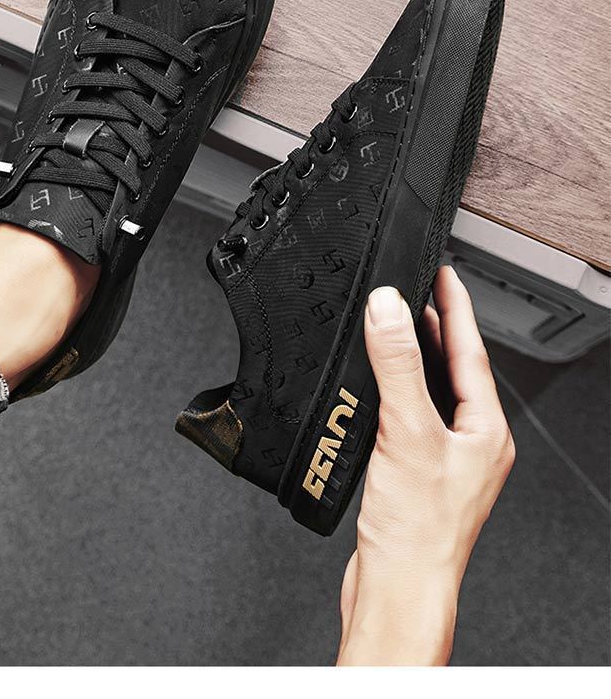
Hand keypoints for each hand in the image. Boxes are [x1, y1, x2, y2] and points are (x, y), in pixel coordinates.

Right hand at [336, 265, 514, 665]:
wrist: (398, 591)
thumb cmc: (418, 533)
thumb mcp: (408, 432)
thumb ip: (397, 365)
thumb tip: (388, 308)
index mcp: (486, 431)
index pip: (471, 351)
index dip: (455, 306)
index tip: (443, 271)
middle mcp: (472, 444)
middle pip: (453, 369)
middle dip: (435, 327)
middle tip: (418, 288)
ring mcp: (446, 461)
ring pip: (432, 394)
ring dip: (413, 357)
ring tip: (397, 325)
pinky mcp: (418, 476)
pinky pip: (411, 416)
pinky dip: (395, 390)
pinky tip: (376, 386)